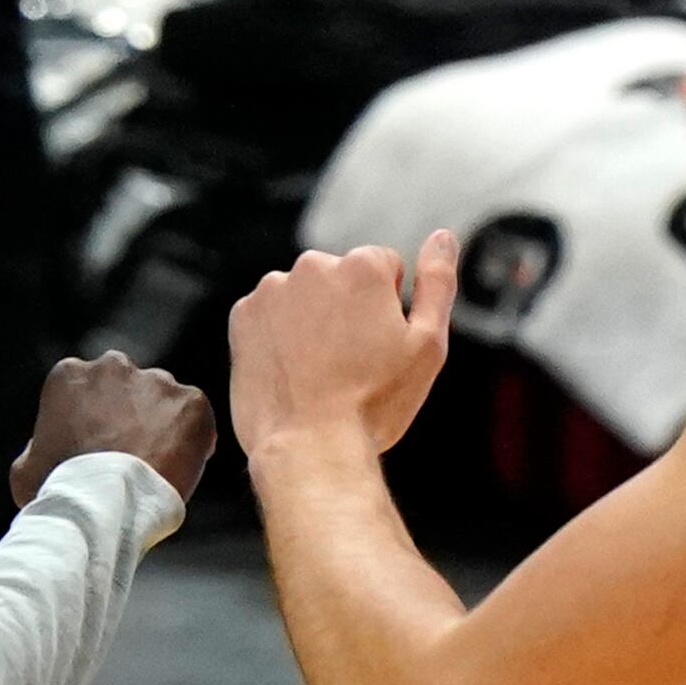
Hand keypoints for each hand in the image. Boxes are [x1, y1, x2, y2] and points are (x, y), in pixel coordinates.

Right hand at [9, 351, 216, 507]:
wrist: (104, 505)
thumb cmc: (59, 491)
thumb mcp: (26, 470)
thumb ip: (37, 449)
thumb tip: (42, 452)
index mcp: (70, 374)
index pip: (90, 389)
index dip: (98, 420)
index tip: (102, 447)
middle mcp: (114, 366)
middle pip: (129, 387)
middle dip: (132, 414)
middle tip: (132, 455)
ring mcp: (156, 381)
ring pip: (164, 401)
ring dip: (163, 426)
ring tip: (156, 467)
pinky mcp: (192, 402)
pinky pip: (197, 419)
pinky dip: (194, 440)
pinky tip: (180, 467)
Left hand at [226, 232, 456, 459]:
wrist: (309, 446)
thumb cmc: (373, 403)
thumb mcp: (427, 344)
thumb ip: (438, 282)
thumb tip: (443, 238)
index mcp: (362, 266)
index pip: (384, 267)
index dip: (388, 307)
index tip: (380, 344)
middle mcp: (312, 266)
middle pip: (341, 278)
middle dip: (348, 309)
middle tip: (352, 362)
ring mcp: (272, 291)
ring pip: (304, 296)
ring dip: (312, 320)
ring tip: (320, 371)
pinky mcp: (242, 317)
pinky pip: (270, 316)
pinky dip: (280, 336)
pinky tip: (293, 371)